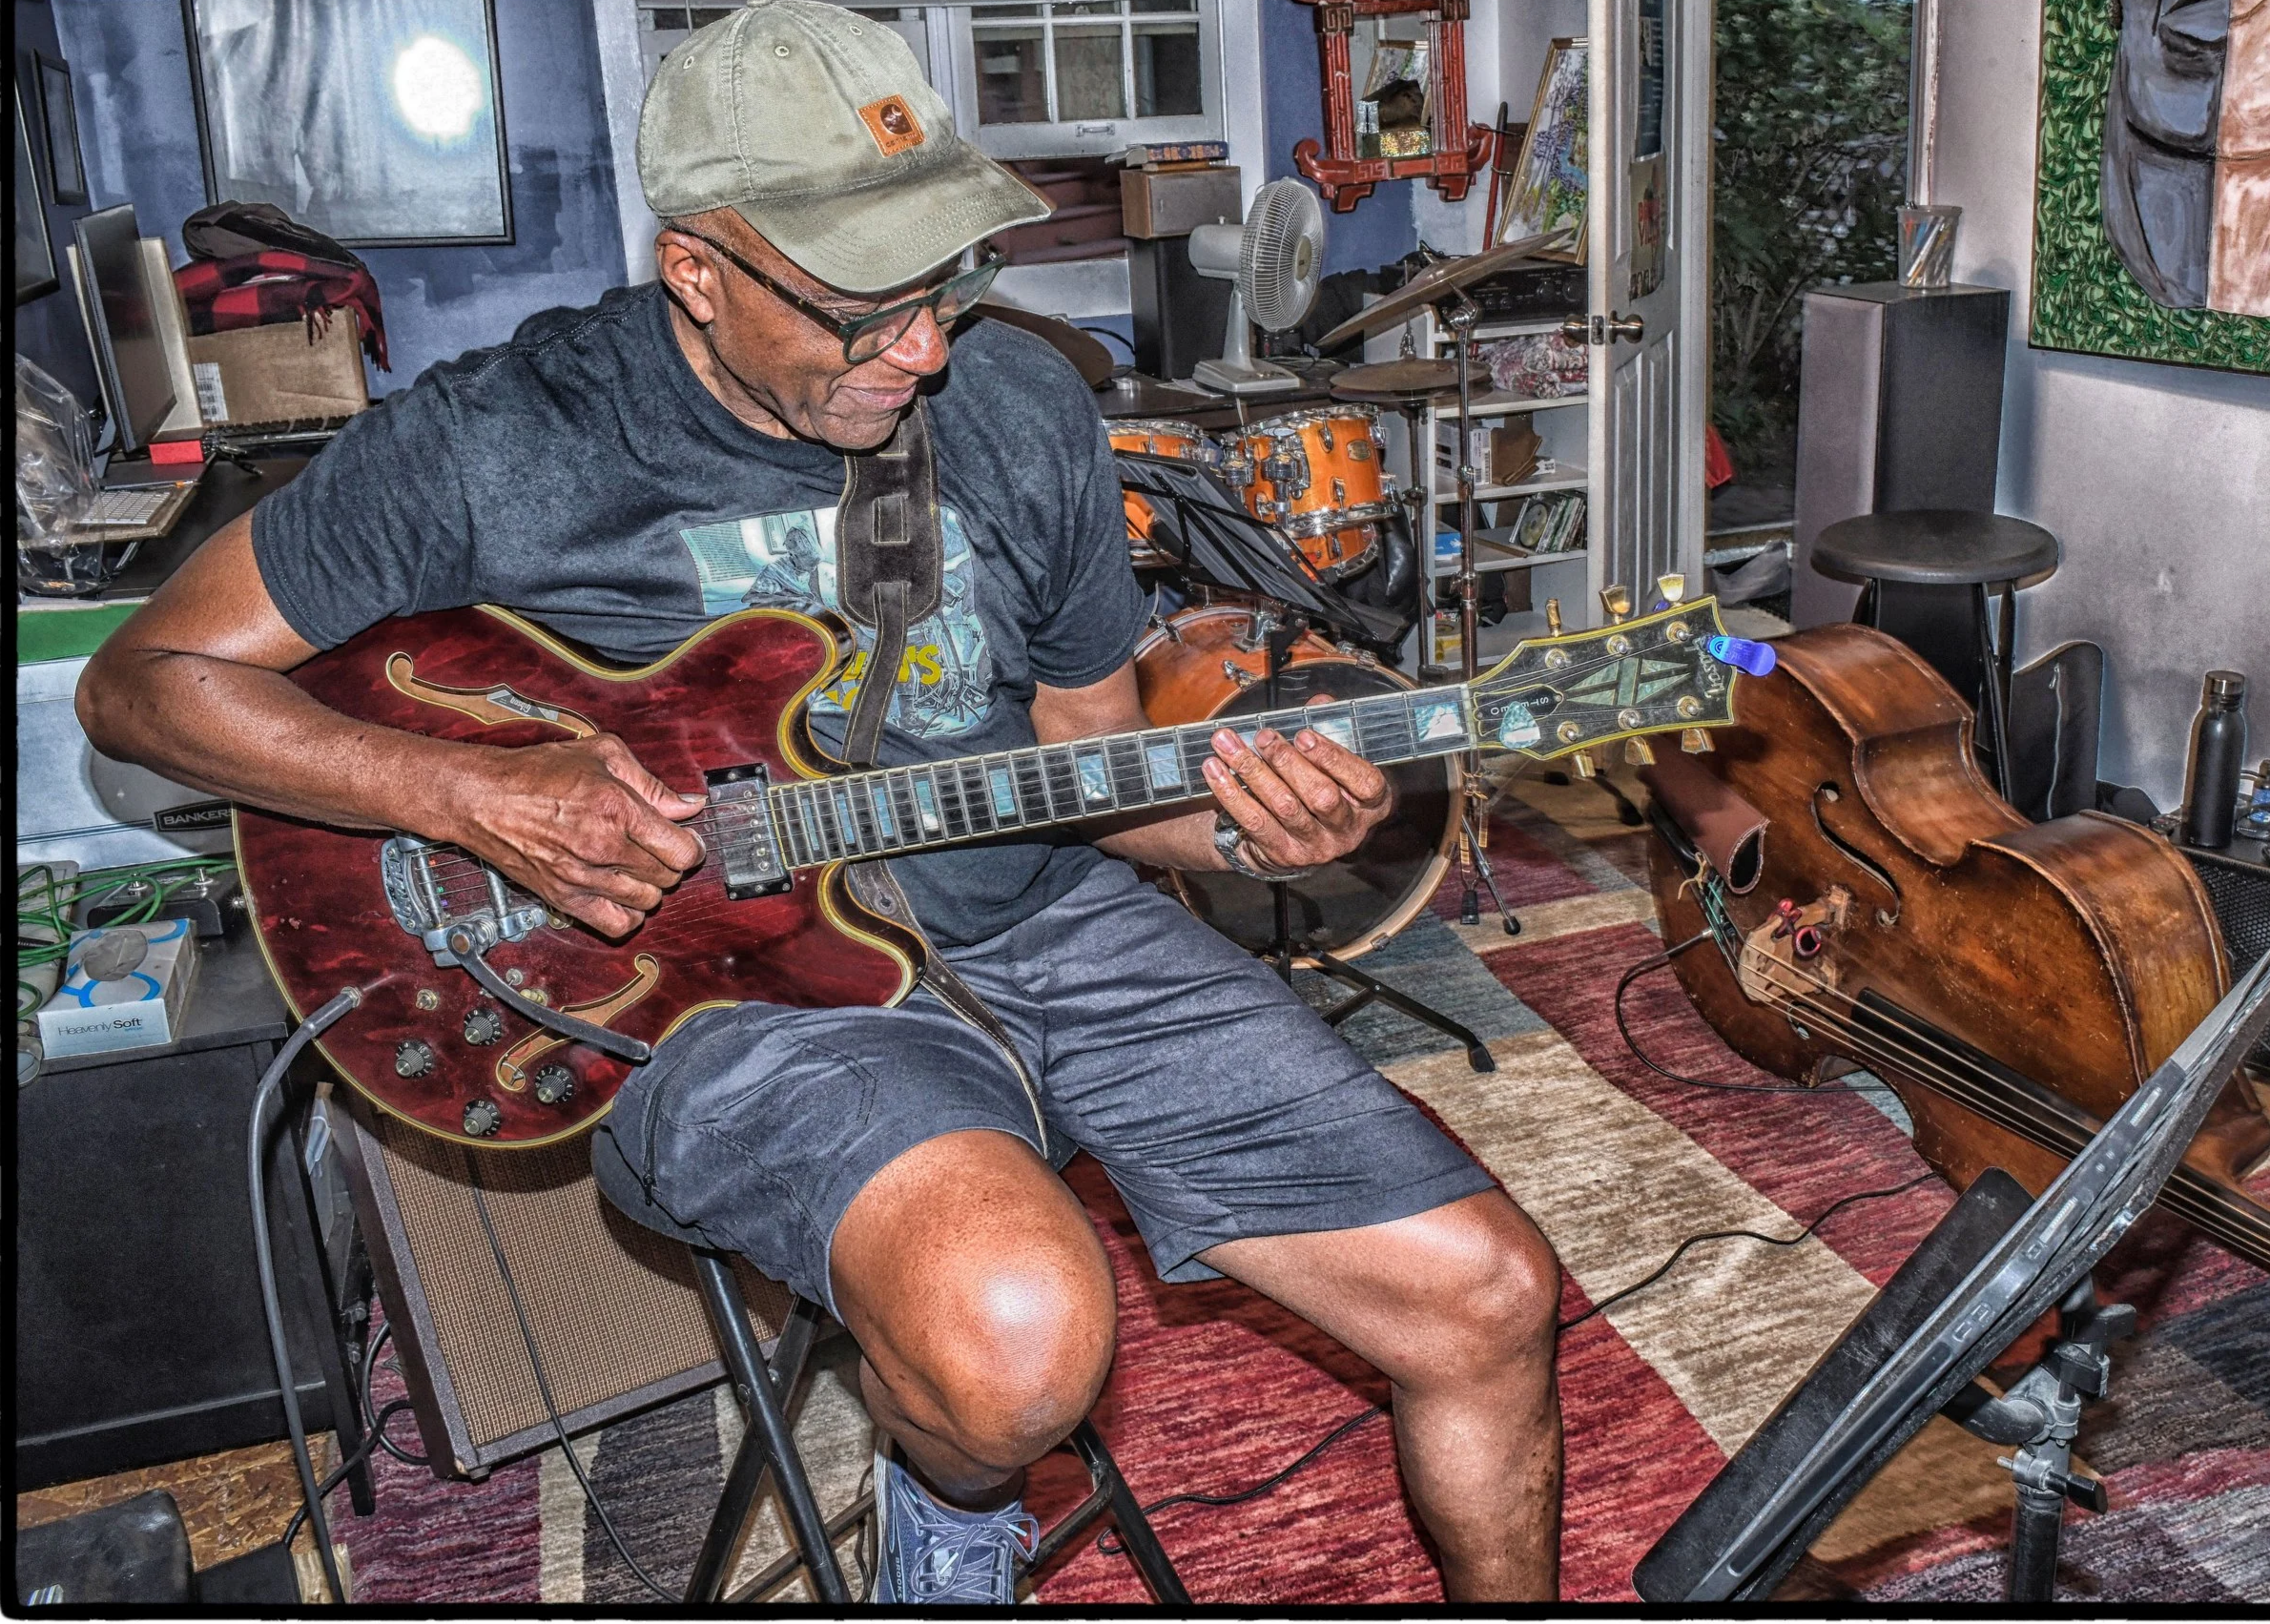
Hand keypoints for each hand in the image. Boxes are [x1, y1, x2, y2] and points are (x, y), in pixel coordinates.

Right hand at [442, 734, 706, 937]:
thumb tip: (688, 806)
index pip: (681, 850)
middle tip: (659, 848)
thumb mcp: (602, 755)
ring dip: (651, 886)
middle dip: (670, 862)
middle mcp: (601, 847)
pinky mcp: (563, 899)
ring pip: (647, 901)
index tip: (687, 840)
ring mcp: (582, 877)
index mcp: (616, 809)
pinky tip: (623, 894)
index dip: (692, 846)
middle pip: (667, 877)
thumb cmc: (536, 773)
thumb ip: (651, 783)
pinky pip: (616, 925)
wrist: (482, 798)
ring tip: (638, 867)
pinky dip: (630, 915)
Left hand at [1201, 707, 1392, 873]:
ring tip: (1228, 745)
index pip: (1364, 781)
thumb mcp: (1332, 761)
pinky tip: (1215, 770)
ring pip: (1284, 806)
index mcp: (1371, 804)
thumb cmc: (1317, 785)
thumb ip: (1330, 729)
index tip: (1304, 735)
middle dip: (1287, 762)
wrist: (1294, 837)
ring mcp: (1316, 846)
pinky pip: (1254, 822)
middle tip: (1263, 737)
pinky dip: (1231, 793)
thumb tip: (1319, 702)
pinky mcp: (1283, 854)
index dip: (1334, 757)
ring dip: (1252, 771)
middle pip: (1321, 795)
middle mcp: (1348, 830)